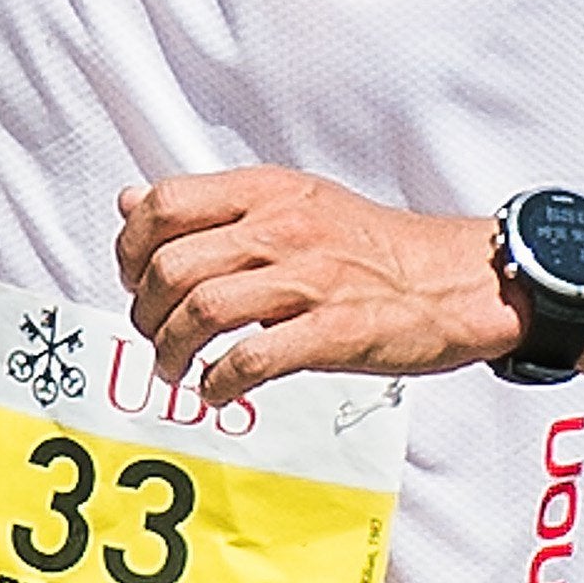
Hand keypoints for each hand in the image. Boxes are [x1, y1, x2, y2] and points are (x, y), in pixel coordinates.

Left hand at [116, 167, 518, 405]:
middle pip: (172, 265)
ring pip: (201, 312)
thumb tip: (129, 201)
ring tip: (174, 370)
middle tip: (152, 336)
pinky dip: (217, 383)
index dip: (130, 248)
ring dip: (171, 351)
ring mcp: (308, 278)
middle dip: (145, 312)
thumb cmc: (371, 245)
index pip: (164, 204)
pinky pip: (250, 359)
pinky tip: (215, 391)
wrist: (454, 278)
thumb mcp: (289, 201)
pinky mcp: (332, 331)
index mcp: (266, 191)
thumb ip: (210, 205)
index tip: (132, 280)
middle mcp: (282, 226)